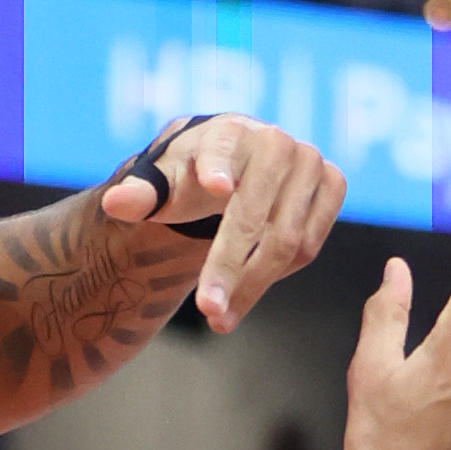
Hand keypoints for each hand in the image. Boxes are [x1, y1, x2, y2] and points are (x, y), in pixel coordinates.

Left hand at [99, 114, 346, 333]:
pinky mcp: (333, 186)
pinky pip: (309, 246)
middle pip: (257, 217)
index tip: (214, 185)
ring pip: (288, 241)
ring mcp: (312, 163)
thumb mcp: (164, 183)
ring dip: (254, 286)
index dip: (217, 166)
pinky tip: (247, 291)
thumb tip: (117, 204)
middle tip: (207, 312)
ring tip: (220, 318)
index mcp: (230, 131)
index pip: (221, 151)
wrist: (239, 164)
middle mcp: (278, 142)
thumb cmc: (194, 175)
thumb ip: (142, 194)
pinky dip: (278, 275)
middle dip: (230, 268)